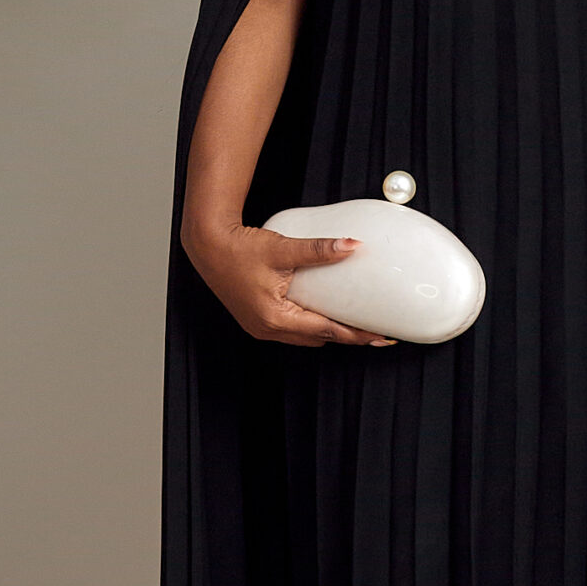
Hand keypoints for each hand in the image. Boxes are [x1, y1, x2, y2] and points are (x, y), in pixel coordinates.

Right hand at [183, 221, 395, 347]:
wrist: (207, 246)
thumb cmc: (238, 248)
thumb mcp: (282, 248)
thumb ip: (319, 249)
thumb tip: (351, 245)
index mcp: (275, 317)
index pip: (326, 332)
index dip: (356, 335)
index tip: (380, 336)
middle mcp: (267, 329)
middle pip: (318, 340)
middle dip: (346, 337)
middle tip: (373, 331)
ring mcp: (260, 328)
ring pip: (304, 338)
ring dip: (327, 332)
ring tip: (352, 323)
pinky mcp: (257, 321)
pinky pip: (291, 330)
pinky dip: (309, 325)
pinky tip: (320, 312)